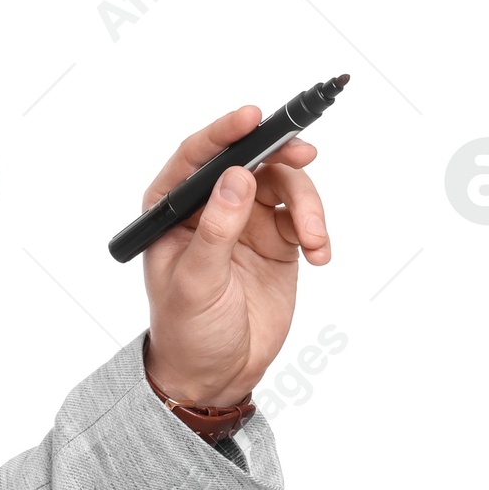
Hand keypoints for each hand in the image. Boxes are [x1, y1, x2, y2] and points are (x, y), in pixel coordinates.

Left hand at [141, 106, 330, 406]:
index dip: (223, 133)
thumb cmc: (187, 330)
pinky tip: (319, 254)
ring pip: (284, 184)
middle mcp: (209, 208)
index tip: (252, 117)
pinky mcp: (276, 240)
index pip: (194, 159)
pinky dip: (317, 229)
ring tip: (313, 241)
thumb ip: (216, 230)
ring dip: (307, 205)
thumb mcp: (196, 282)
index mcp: (171, 212)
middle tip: (305, 154)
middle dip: (280, 155)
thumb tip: (237, 176)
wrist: (214, 372)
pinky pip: (303, 215)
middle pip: (250, 160)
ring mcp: (245, 221)